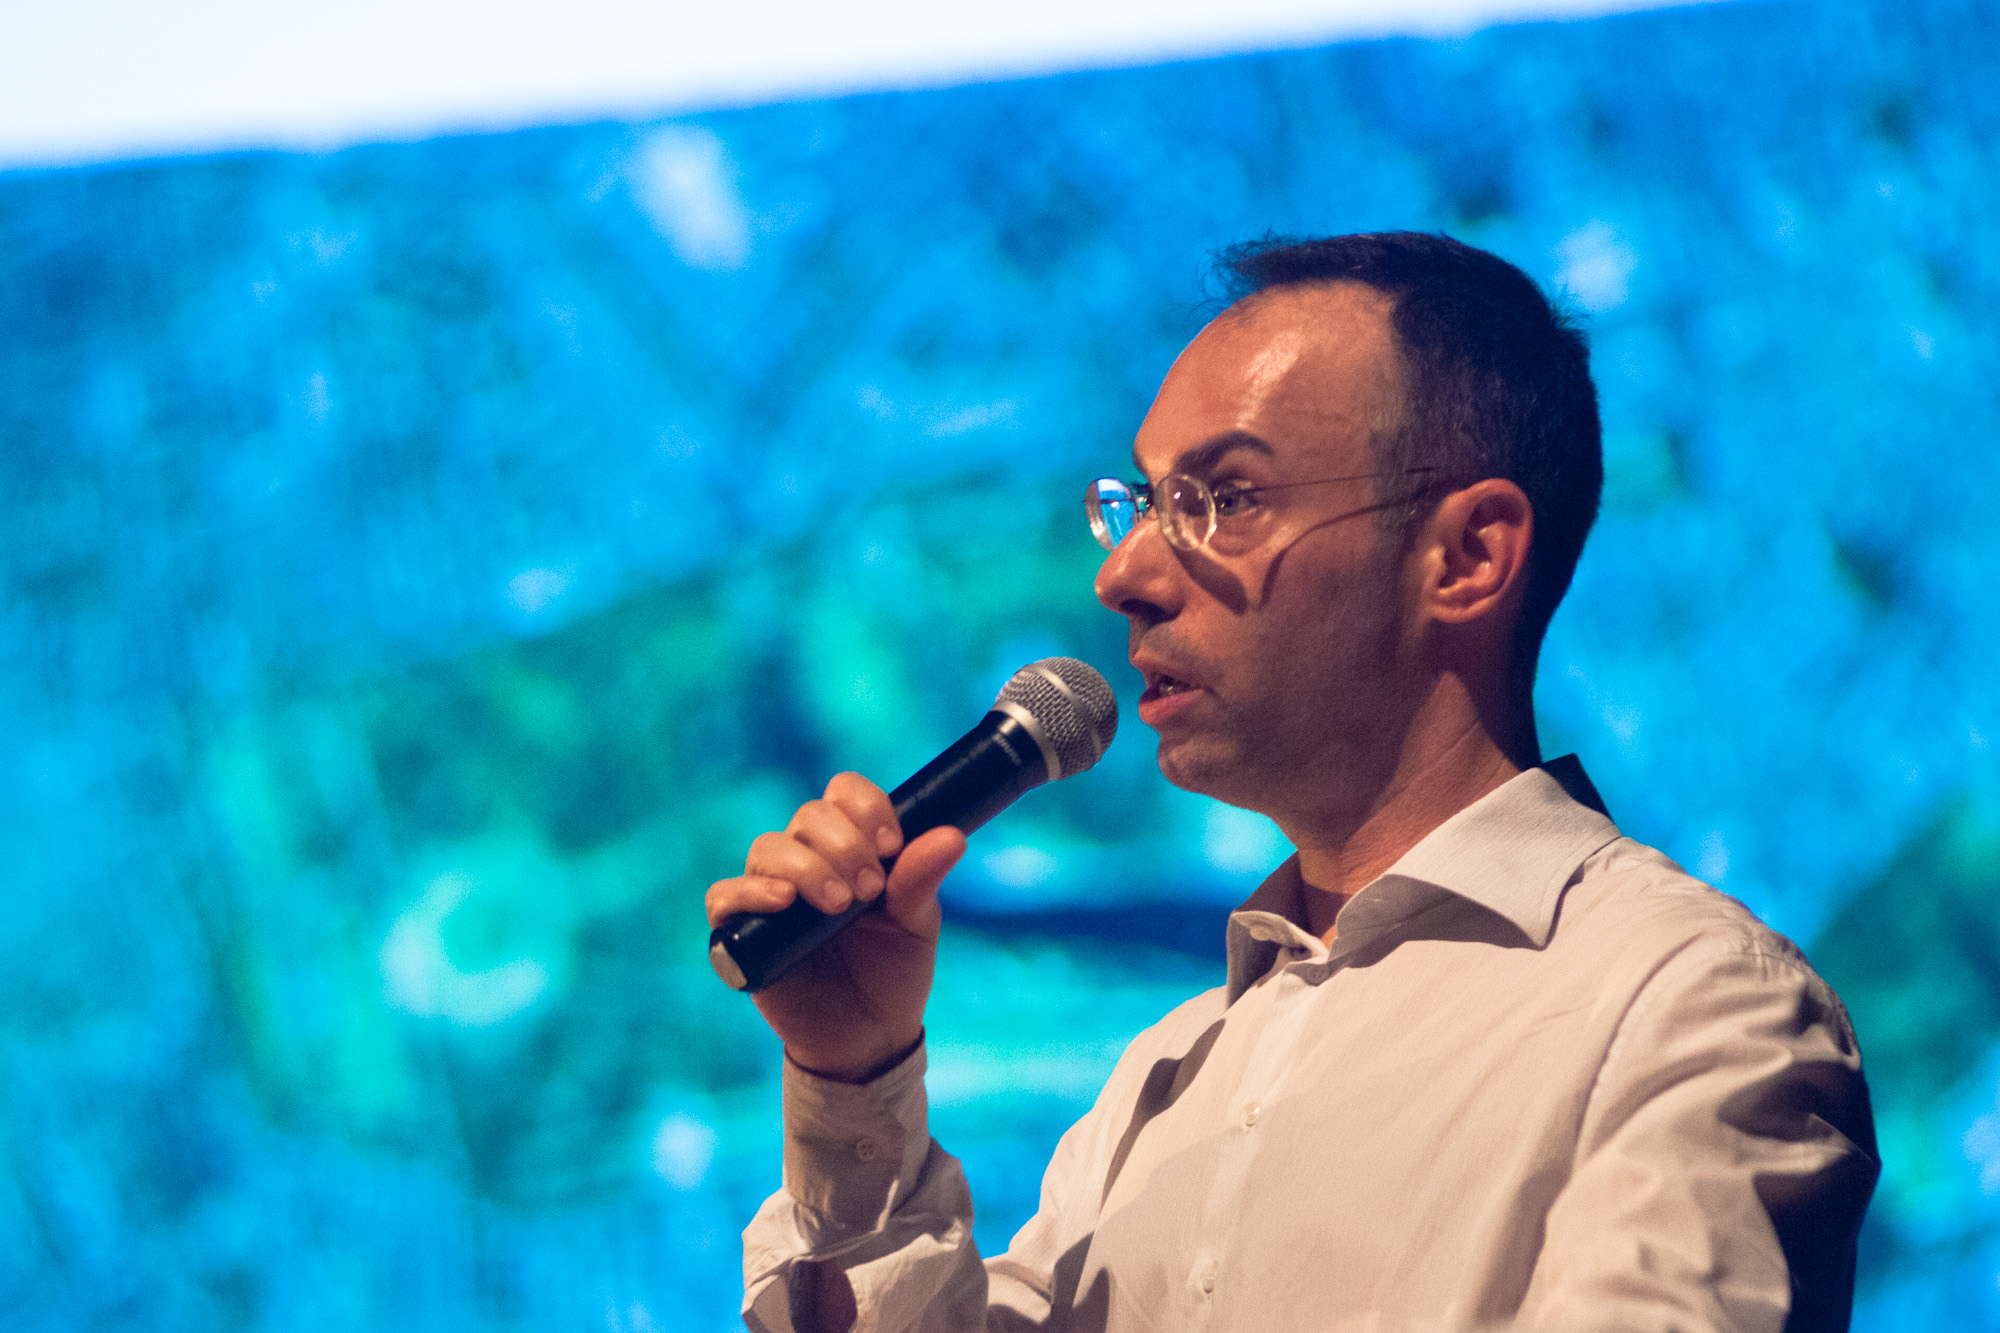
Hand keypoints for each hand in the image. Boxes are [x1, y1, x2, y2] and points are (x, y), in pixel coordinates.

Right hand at [705, 772, 966, 1080]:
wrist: (869, 1037)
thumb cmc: (892, 972)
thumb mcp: (916, 923)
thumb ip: (922, 878)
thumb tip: (952, 836)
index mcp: (851, 846)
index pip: (844, 794)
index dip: (867, 808)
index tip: (891, 845)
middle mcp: (806, 860)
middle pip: (809, 816)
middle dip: (845, 845)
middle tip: (871, 889)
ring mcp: (770, 893)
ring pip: (768, 848)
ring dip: (807, 867)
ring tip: (839, 904)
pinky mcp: (743, 932)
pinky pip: (724, 896)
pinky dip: (749, 892)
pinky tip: (783, 902)